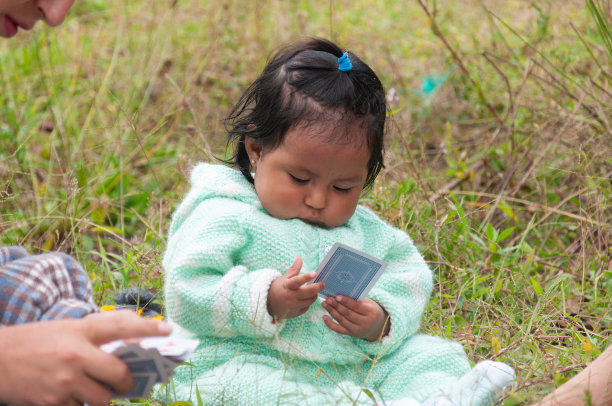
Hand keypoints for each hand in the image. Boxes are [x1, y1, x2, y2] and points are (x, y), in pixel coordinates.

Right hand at [0, 310, 171, 405]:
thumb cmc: (36, 341)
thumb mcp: (67, 328)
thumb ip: (97, 333)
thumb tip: (131, 338)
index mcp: (81, 331)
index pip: (123, 325)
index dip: (149, 327)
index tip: (168, 329)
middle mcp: (76, 355)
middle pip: (120, 374)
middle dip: (127, 383)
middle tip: (125, 384)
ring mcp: (65, 382)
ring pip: (103, 399)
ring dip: (103, 398)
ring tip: (92, 390)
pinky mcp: (52, 403)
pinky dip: (79, 405)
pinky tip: (69, 396)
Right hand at [267, 256, 324, 319]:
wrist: (269, 304)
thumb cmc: (279, 288)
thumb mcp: (285, 278)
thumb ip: (294, 269)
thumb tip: (299, 257)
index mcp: (287, 286)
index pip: (297, 281)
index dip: (306, 277)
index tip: (315, 273)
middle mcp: (290, 296)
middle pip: (308, 292)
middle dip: (317, 287)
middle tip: (322, 284)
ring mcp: (293, 306)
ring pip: (310, 300)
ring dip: (314, 295)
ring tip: (314, 291)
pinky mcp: (296, 313)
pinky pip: (307, 307)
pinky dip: (308, 302)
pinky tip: (306, 298)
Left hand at [322, 295, 389, 341]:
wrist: (376, 326)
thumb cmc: (371, 310)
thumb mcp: (369, 303)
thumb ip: (358, 300)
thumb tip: (341, 292)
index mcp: (371, 313)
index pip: (356, 306)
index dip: (346, 301)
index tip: (337, 296)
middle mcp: (364, 323)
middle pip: (348, 313)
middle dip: (337, 306)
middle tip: (328, 298)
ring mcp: (357, 330)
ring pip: (342, 320)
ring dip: (332, 311)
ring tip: (324, 304)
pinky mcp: (350, 334)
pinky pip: (338, 330)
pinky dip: (330, 324)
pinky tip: (324, 316)